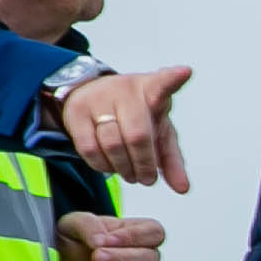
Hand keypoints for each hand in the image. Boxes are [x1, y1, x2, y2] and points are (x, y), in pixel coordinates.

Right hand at [46, 64, 192, 191]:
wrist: (94, 95)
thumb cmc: (135, 115)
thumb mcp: (158, 131)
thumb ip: (171, 159)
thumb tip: (182, 188)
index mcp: (151, 90)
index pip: (163, 84)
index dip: (173, 78)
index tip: (185, 72)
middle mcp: (125, 90)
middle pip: (137, 136)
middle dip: (144, 164)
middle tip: (147, 178)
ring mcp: (98, 98)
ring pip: (112, 144)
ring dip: (124, 168)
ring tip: (131, 175)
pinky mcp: (76, 111)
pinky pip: (89, 148)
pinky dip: (102, 165)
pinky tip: (110, 167)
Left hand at [53, 211, 161, 260]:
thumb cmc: (74, 242)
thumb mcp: (72, 224)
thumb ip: (87, 225)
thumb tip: (100, 241)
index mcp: (137, 232)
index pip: (154, 232)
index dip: (134, 236)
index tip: (107, 239)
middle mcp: (145, 256)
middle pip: (150, 259)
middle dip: (120, 258)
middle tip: (95, 256)